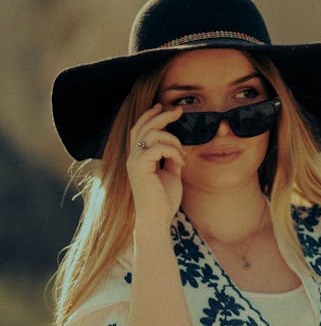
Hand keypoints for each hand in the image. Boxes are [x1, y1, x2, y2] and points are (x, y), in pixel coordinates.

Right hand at [127, 104, 185, 222]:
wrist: (157, 219)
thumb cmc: (164, 200)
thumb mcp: (171, 174)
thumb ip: (171, 159)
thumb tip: (178, 147)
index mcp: (139, 158)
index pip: (139, 130)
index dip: (149, 116)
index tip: (163, 106)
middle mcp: (133, 158)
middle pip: (143, 127)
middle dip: (161, 116)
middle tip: (179, 111)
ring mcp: (134, 162)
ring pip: (152, 135)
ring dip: (173, 140)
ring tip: (183, 155)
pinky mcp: (139, 167)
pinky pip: (157, 148)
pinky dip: (173, 151)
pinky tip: (180, 162)